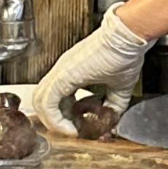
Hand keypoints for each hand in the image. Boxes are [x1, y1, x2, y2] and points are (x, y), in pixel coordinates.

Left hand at [34, 9, 148, 135]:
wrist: (128, 37)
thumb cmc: (125, 53)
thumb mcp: (120, 87)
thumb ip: (114, 105)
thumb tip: (112, 121)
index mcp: (72, 73)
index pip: (56, 100)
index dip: (65, 118)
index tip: (82, 127)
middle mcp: (62, 71)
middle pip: (43, 102)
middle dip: (58, 122)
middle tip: (75, 131)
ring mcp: (60, 72)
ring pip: (40, 102)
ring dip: (55, 123)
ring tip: (74, 131)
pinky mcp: (63, 76)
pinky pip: (47, 103)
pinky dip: (56, 120)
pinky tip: (73, 128)